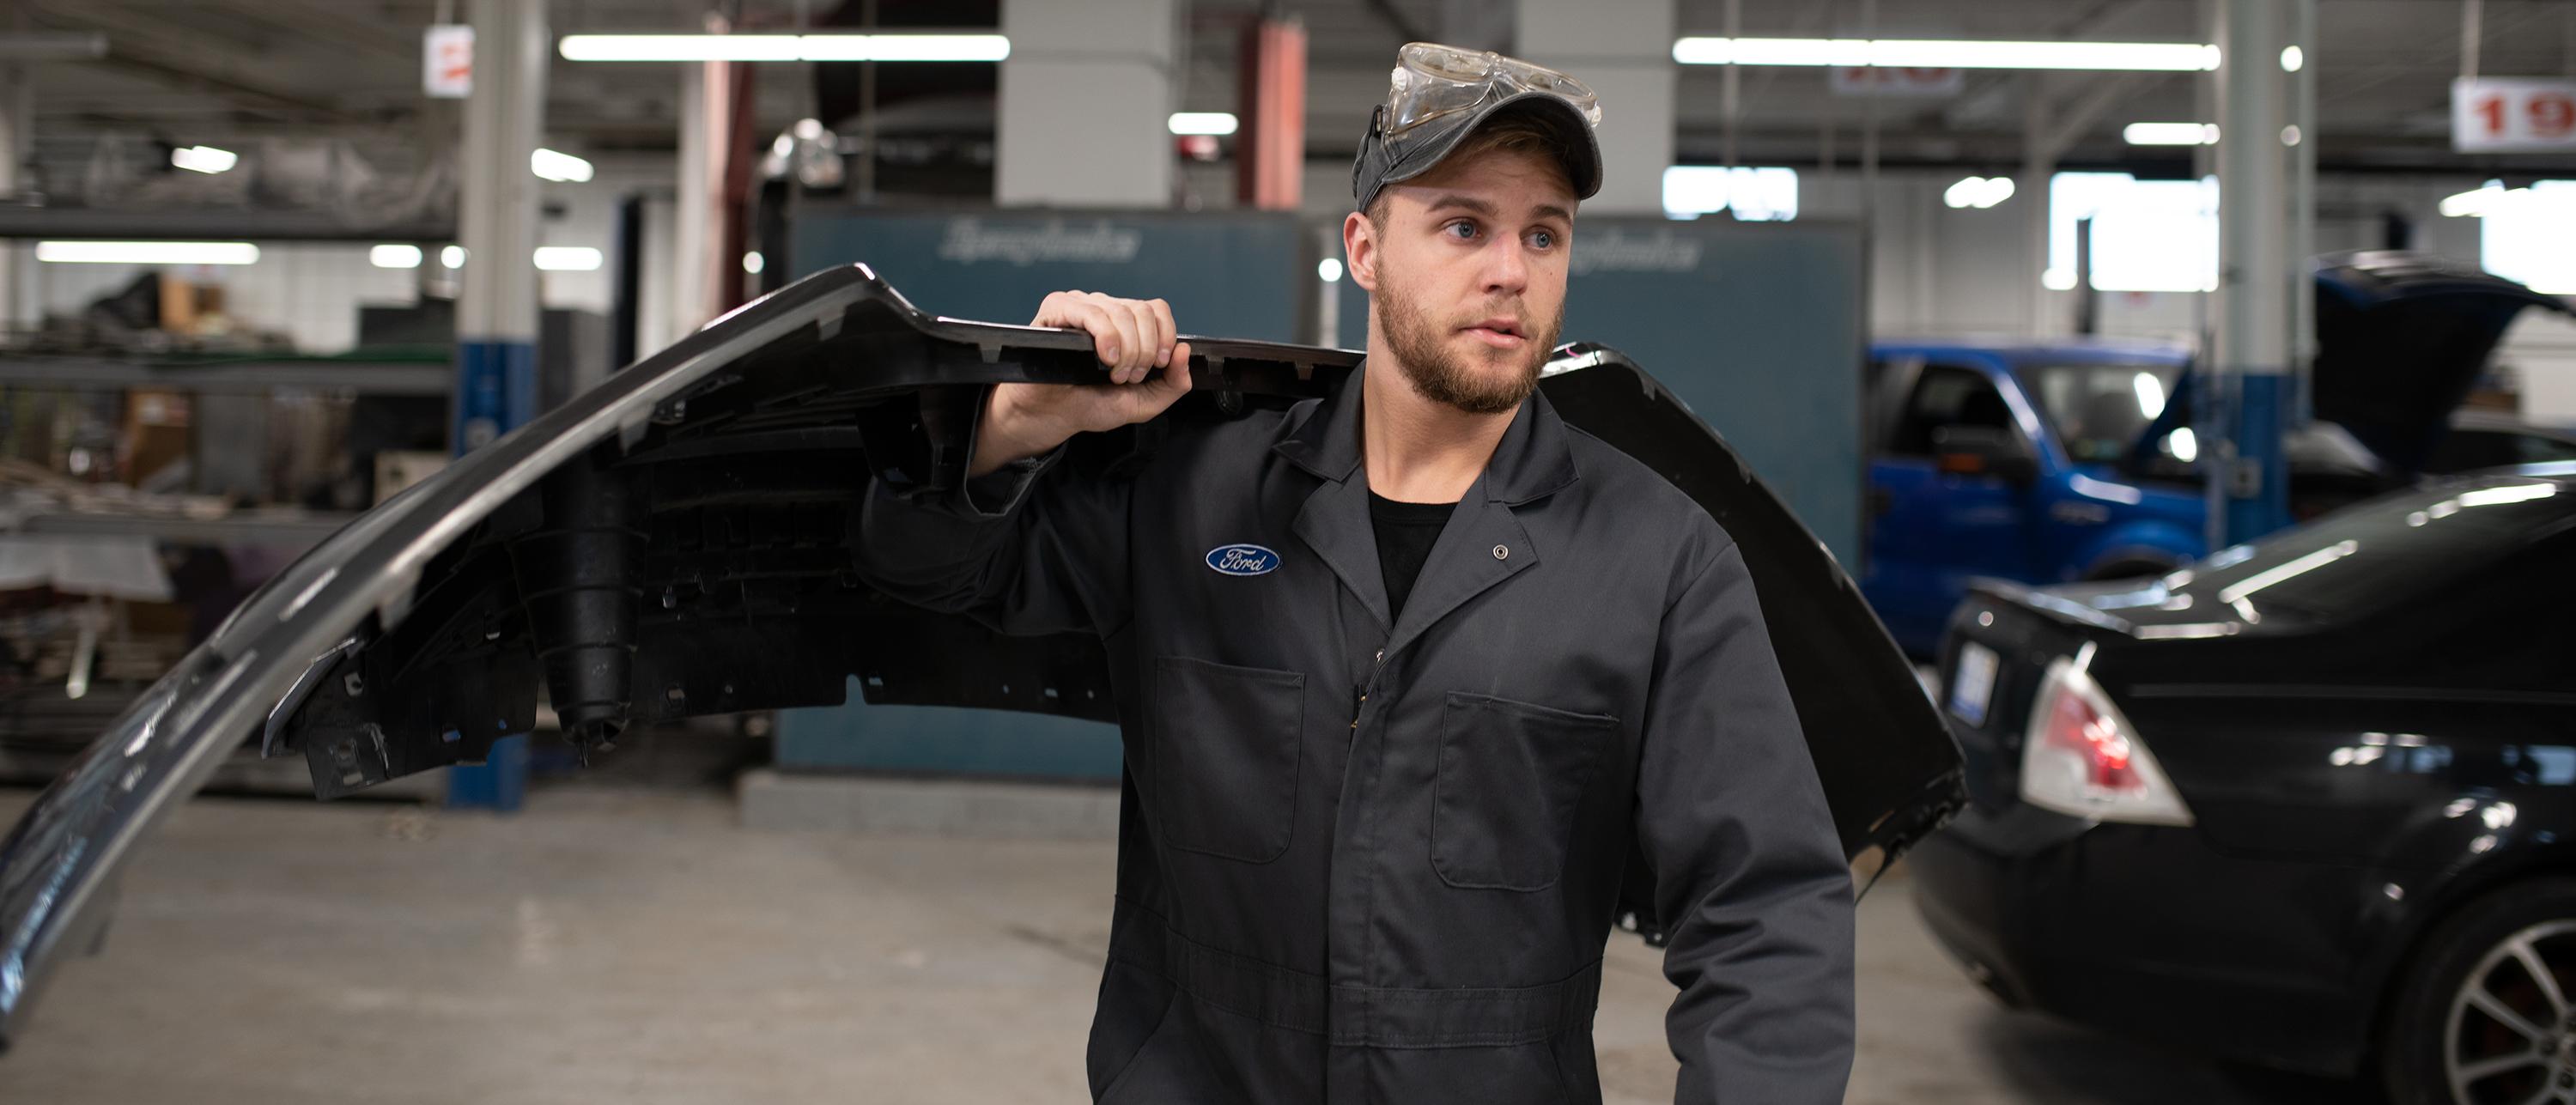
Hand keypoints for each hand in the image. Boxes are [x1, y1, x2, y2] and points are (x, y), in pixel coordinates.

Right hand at [970, 291, 1195, 476]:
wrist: (1051, 416)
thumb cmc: (1091, 404)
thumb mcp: (1143, 402)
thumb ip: (1173, 383)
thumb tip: (1185, 350)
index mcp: (1126, 323)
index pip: (1156, 308)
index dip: (1165, 335)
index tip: (1159, 365)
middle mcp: (1105, 308)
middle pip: (1142, 310)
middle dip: (1145, 350)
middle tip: (1130, 377)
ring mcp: (1080, 306)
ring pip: (1120, 311)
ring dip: (1127, 349)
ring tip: (1114, 374)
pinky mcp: (1056, 310)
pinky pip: (1089, 310)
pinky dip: (1105, 335)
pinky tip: (1105, 358)